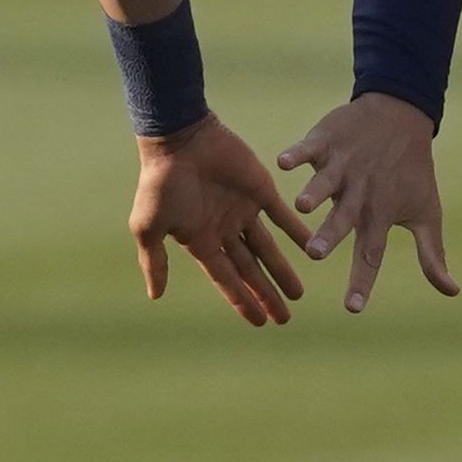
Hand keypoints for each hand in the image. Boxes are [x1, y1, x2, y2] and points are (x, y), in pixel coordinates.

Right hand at [131, 116, 306, 326]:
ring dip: (283, 270)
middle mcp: (225, 230)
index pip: (227, 279)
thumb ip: (154, 261)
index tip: (259, 323)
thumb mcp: (148, 227)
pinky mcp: (261, 190)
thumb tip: (155, 297)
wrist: (179, 138)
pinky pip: (283, 216)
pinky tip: (313, 247)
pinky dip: (298, 232)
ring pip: (269, 248)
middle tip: (285, 319)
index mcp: (201, 241)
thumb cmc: (160, 184)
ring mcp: (244, 210)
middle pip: (251, 270)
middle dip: (267, 294)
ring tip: (299, 294)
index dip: (242, 301)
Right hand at [278, 92, 458, 313]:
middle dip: (330, 235)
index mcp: (380, 214)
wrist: (403, 114)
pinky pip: (310, 148)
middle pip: (344, 218)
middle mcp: (361, 193)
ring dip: (315, 192)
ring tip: (302, 206)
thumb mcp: (427, 213)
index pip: (371, 254)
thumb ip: (433, 256)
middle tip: (316, 254)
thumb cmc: (412, 172)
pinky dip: (298, 153)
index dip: (362, 281)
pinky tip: (283, 161)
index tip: (352, 308)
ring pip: (326, 182)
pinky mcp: (328, 141)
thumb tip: (453, 293)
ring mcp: (343, 165)